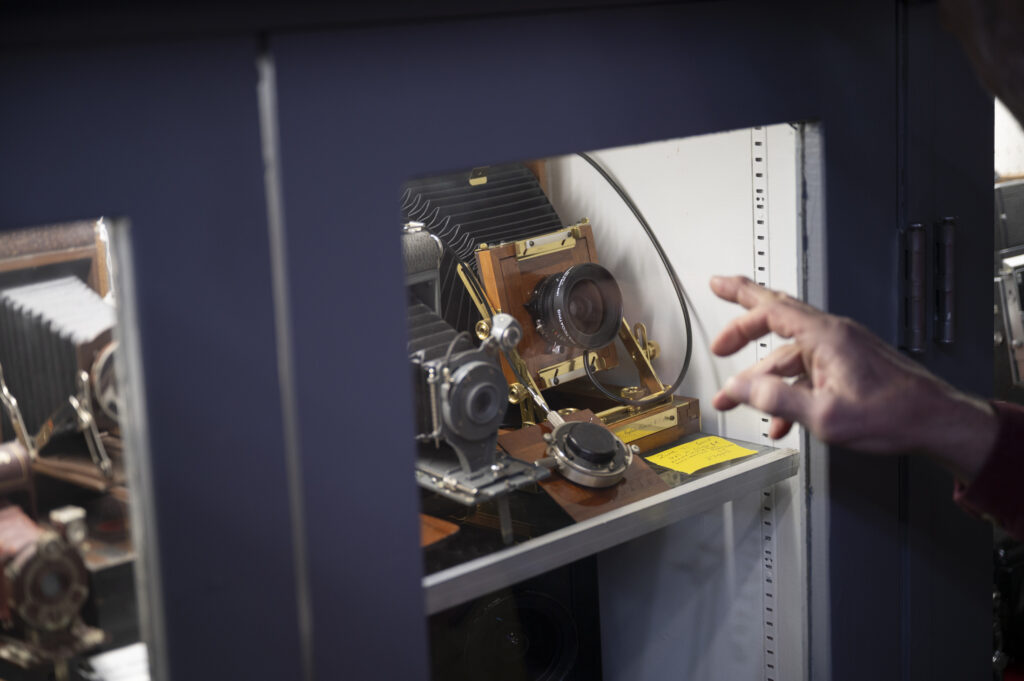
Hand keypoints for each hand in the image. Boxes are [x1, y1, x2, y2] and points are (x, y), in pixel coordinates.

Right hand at [709, 275, 996, 480]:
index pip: (772, 306)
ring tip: (742, 401)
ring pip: (790, 355)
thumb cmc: (893, 414)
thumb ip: (777, 400)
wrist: (935, 421)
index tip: (717, 288)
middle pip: (778, 320)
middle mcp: (833, 335)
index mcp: (826, 336)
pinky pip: (808, 370)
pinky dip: (789, 390)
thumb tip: (741, 388)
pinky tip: (782, 419)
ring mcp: (842, 349)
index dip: (739, 297)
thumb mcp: (824, 415)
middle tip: (721, 342)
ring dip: (764, 379)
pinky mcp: (850, 364)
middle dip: (743, 330)